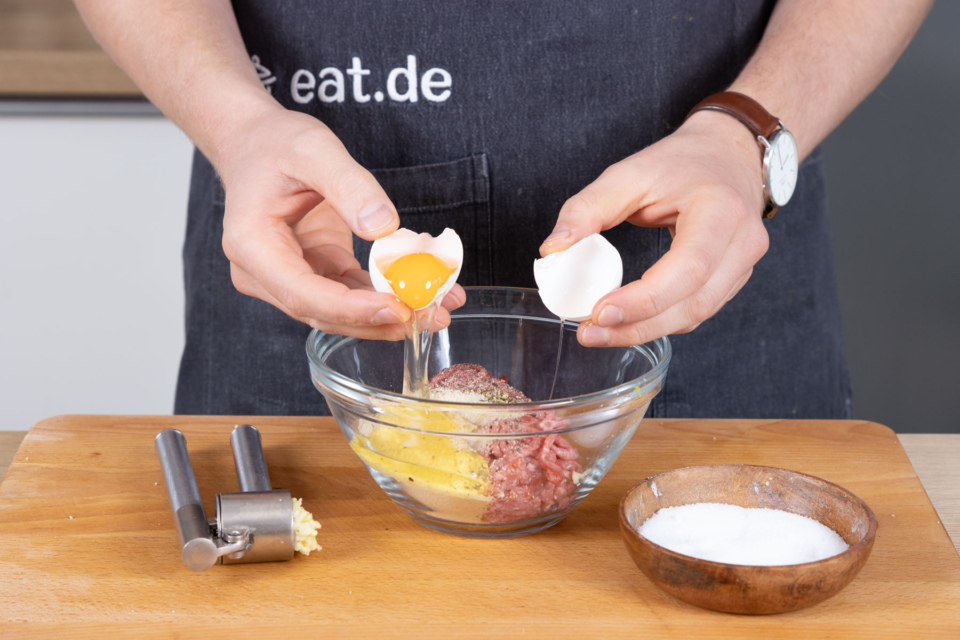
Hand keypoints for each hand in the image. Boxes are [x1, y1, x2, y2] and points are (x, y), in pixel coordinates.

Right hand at [217, 107, 464, 339]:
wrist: (255, 142)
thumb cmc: (274, 143)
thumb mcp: (314, 150)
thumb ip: (349, 186)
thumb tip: (384, 227)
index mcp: (252, 246)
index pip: (303, 295)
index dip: (352, 309)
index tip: (397, 308)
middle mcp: (262, 273)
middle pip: (323, 313)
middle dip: (379, 319)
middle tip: (432, 314)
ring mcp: (286, 277)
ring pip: (339, 311)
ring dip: (388, 313)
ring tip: (438, 307)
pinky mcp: (311, 272)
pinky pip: (348, 293)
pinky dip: (383, 296)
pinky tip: (420, 294)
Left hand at [540, 110, 769, 346]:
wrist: (727, 155)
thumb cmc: (680, 163)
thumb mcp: (628, 173)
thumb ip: (587, 209)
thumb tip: (553, 250)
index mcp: (722, 210)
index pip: (689, 268)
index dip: (645, 299)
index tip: (600, 312)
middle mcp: (743, 243)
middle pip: (693, 303)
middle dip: (637, 326)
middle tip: (589, 332)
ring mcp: (743, 265)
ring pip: (696, 315)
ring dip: (645, 330)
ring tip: (599, 332)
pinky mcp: (733, 279)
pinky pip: (696, 310)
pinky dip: (659, 321)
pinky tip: (626, 322)